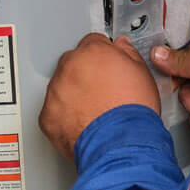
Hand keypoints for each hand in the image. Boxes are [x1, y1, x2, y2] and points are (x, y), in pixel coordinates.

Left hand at [40, 34, 160, 159]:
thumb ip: (129, 54)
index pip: (93, 43)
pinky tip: (83, 124)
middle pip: (74, 63)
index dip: (102, 57)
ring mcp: (55, 92)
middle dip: (85, 75)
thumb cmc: (133, 114)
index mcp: (93, 53)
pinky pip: (53, 111)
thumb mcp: (143, 75)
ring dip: (73, 95)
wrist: (121, 146)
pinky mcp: (47, 116)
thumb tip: (122, 47)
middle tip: (102, 92)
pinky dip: (64, 117)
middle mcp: (69, 68)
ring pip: (61, 87)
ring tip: (94, 112)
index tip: (106, 67)